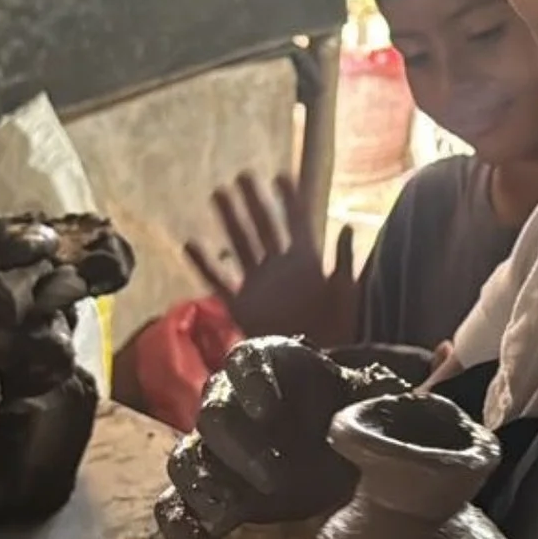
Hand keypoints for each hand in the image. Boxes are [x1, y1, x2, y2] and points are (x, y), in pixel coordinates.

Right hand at [155, 337, 400, 538]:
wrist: (353, 474)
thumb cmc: (365, 433)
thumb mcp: (385, 412)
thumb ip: (400, 394)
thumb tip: (439, 362)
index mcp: (279, 373)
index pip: (248, 358)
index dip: (251, 380)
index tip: (271, 410)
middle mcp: (240, 407)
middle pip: (213, 409)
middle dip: (237, 442)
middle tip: (276, 477)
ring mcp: (222, 454)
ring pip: (188, 456)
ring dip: (201, 483)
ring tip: (228, 516)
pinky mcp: (214, 496)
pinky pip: (175, 505)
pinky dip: (177, 523)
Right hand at [185, 173, 357, 348]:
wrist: (314, 363)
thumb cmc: (336, 330)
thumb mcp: (345, 292)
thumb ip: (344, 259)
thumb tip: (347, 225)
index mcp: (306, 262)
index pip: (296, 223)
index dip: (290, 200)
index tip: (280, 175)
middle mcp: (279, 268)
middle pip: (264, 226)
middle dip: (253, 200)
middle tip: (242, 175)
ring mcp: (258, 285)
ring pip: (240, 244)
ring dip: (229, 219)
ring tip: (218, 194)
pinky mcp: (240, 306)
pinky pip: (218, 280)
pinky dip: (204, 263)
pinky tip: (190, 243)